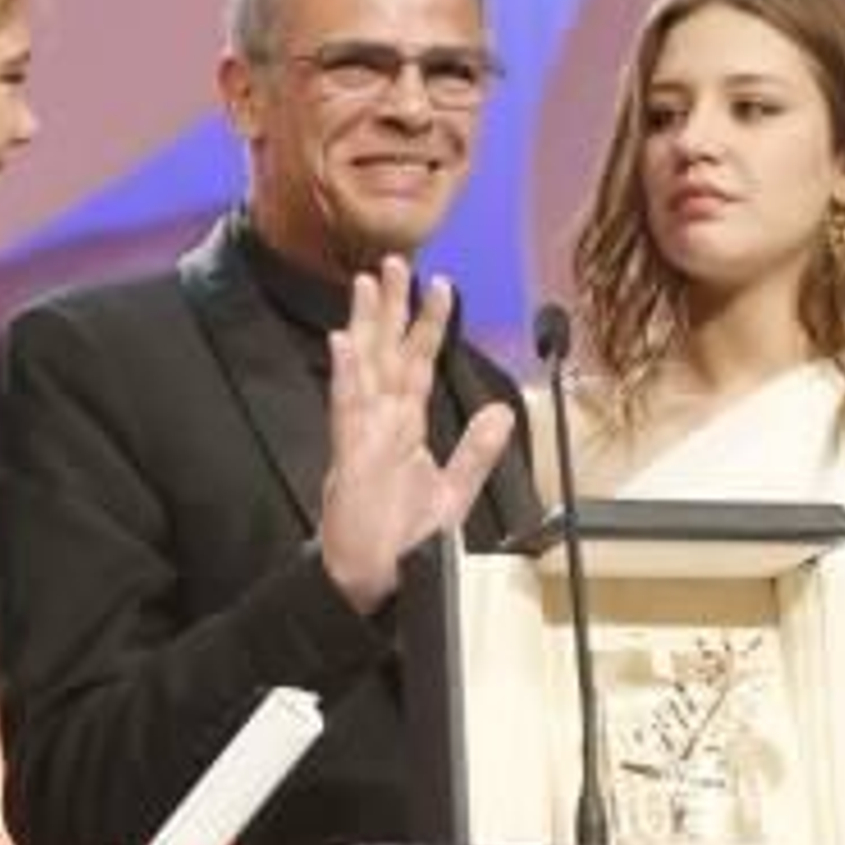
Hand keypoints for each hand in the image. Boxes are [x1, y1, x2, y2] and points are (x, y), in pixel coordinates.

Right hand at [319, 256, 513, 613]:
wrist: (375, 583)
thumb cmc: (401, 540)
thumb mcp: (453, 491)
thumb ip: (476, 451)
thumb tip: (500, 410)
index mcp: (403, 428)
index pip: (418, 364)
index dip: (428, 324)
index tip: (442, 285)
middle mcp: (381, 424)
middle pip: (387, 353)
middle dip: (392, 307)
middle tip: (395, 261)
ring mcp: (363, 438)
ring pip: (365, 369)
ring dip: (365, 325)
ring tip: (366, 284)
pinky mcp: (351, 460)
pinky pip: (348, 412)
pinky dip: (346, 377)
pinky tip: (344, 344)